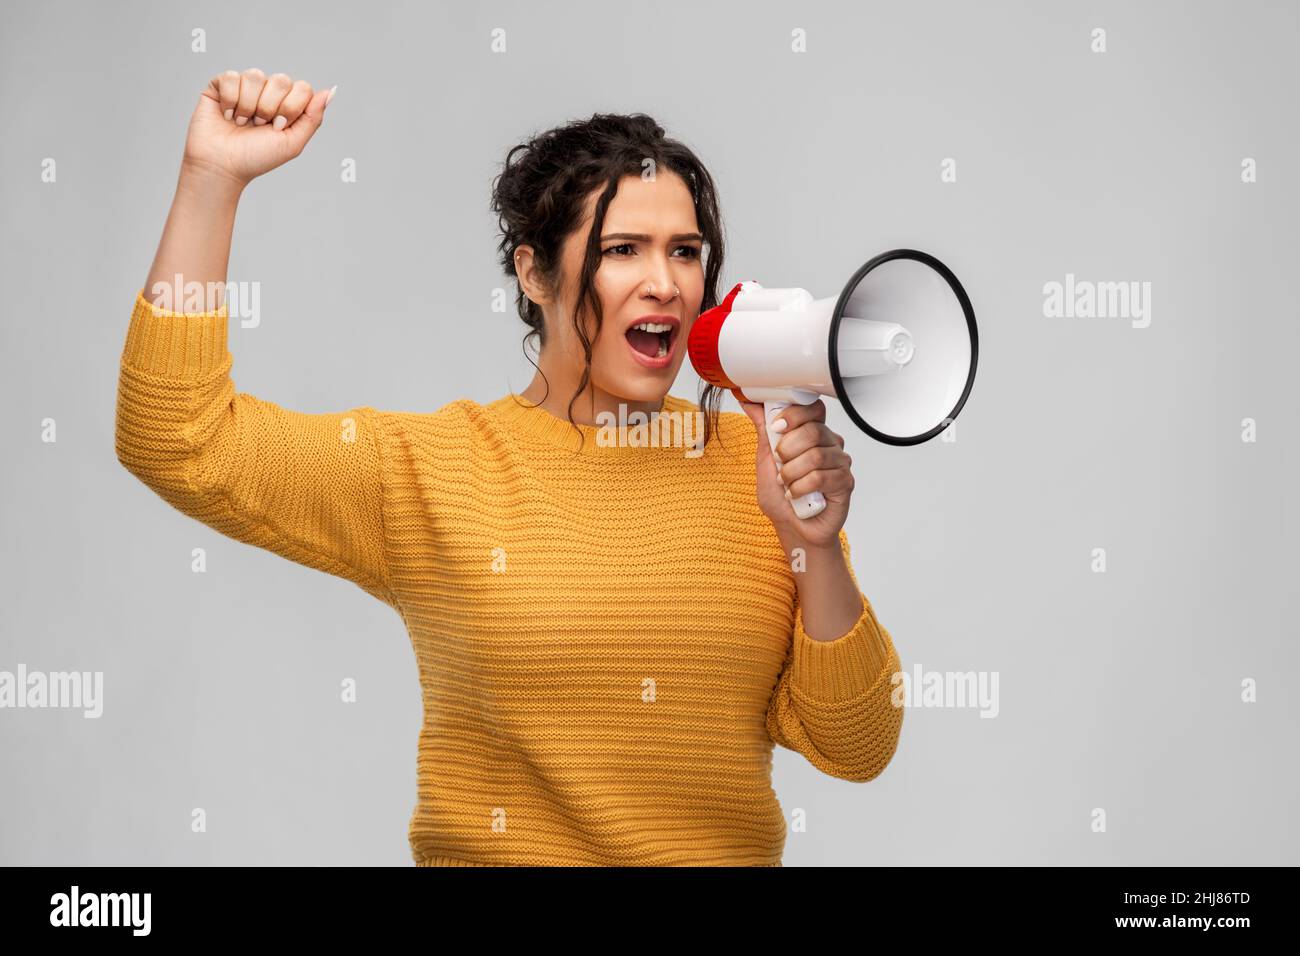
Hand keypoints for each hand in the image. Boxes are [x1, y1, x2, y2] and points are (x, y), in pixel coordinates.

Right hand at [181, 68, 333, 188]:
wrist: (223, 165)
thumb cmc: (256, 157)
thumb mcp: (293, 142)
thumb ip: (313, 117)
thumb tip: (330, 91)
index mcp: (287, 105)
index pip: (303, 88)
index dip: (292, 107)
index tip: (278, 127)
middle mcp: (268, 93)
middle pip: (282, 80)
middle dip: (270, 107)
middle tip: (260, 125)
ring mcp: (245, 87)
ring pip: (256, 75)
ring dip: (249, 105)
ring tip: (242, 122)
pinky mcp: (221, 85)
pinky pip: (232, 77)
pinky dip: (230, 100)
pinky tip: (227, 115)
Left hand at [739, 399, 853, 548]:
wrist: (792, 528)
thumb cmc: (781, 496)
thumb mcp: (765, 460)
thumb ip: (763, 431)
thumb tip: (751, 403)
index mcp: (812, 432)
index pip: (812, 408)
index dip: (794, 415)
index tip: (777, 428)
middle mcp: (829, 443)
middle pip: (812, 431)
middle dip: (787, 450)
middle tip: (779, 466)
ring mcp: (840, 462)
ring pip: (815, 456)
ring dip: (792, 473)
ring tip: (786, 484)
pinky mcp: (845, 482)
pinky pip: (821, 477)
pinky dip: (801, 488)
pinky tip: (796, 495)